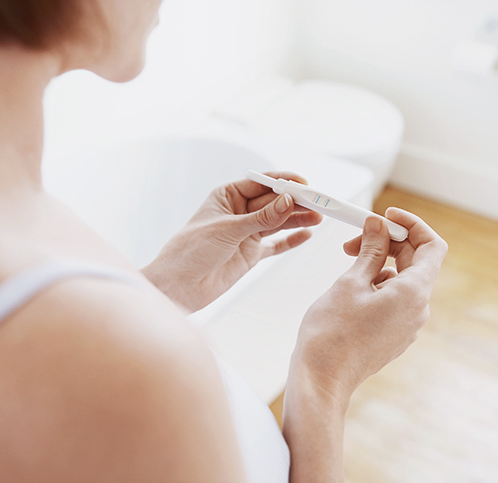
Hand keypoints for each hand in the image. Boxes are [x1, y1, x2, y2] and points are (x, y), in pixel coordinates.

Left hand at [141, 172, 322, 312]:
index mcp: (227, 196)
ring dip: (297, 219)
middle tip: (319, 202)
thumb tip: (288, 201)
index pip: (261, 183)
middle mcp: (239, 212)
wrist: (179, 287)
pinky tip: (307, 235)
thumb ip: (261, 218)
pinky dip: (291, 240)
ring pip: (278, 222)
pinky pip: (276, 245)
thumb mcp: (228, 230)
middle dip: (295, 202)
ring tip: (319, 217)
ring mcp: (246, 233)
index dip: (283, 183)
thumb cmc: (191, 250)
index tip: (304, 184)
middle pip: (273, 202)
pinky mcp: (250, 254)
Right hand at [290, 208, 447, 404]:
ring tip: (348, 262)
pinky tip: (352, 286)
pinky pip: (395, 299)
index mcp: (413, 293)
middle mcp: (418, 310)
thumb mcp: (350, 282)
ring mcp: (407, 325)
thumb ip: (370, 251)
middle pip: (416, 261)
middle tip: (356, 237)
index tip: (386, 216)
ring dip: (380, 263)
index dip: (412, 225)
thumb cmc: (332, 334)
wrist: (322, 378)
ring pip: (403, 280)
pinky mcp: (394, 334)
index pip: (432, 246)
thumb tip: (378, 226)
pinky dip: (378, 283)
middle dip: (388, 243)